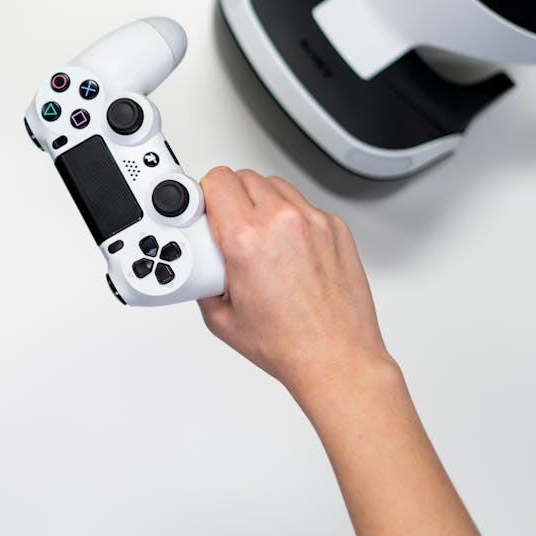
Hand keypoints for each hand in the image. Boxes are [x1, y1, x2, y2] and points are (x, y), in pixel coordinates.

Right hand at [196, 167, 392, 402]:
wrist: (335, 358)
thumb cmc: (287, 344)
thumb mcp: (219, 316)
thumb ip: (202, 276)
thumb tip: (199, 259)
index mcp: (247, 240)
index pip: (216, 180)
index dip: (204, 197)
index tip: (204, 213)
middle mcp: (282, 222)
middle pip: (243, 177)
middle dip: (229, 199)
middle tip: (227, 230)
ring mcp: (314, 222)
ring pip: (274, 185)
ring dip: (260, 203)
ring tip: (258, 239)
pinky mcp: (336, 228)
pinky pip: (303, 205)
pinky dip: (290, 219)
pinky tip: (287, 249)